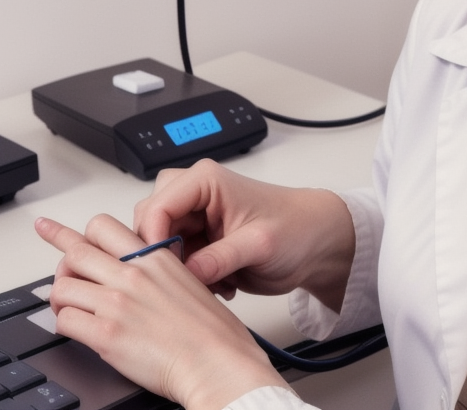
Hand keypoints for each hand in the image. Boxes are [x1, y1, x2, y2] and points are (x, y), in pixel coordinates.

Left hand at [35, 214, 288, 409]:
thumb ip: (158, 272)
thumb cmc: (213, 332)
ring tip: (67, 307)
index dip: (76, 232)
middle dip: (59, 260)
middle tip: (55, 264)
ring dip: (60, 298)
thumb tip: (135, 274)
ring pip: (63, 286)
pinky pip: (66, 321)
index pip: (102, 228)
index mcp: (154, 258)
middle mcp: (132, 274)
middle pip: (75, 252)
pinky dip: (65, 325)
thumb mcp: (189, 283)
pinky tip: (76, 330)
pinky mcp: (107, 335)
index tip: (57, 229)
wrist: (218, 363)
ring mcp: (117, 303)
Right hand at [134, 160, 354, 310]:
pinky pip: (176, 262)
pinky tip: (221, 285)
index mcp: (205, 181)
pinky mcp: (199, 243)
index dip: (153, 239)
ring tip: (214, 282)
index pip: (157, 206)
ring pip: (159, 247)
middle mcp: (194, 196)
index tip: (162, 268)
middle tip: (187, 279)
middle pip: (149, 224)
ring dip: (179, 270)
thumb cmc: (296, 229)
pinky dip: (191, 279)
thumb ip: (221, 257)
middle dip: (164, 256)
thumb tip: (187, 273)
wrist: (316, 244)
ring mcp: (195, 221)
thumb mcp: (260, 244)